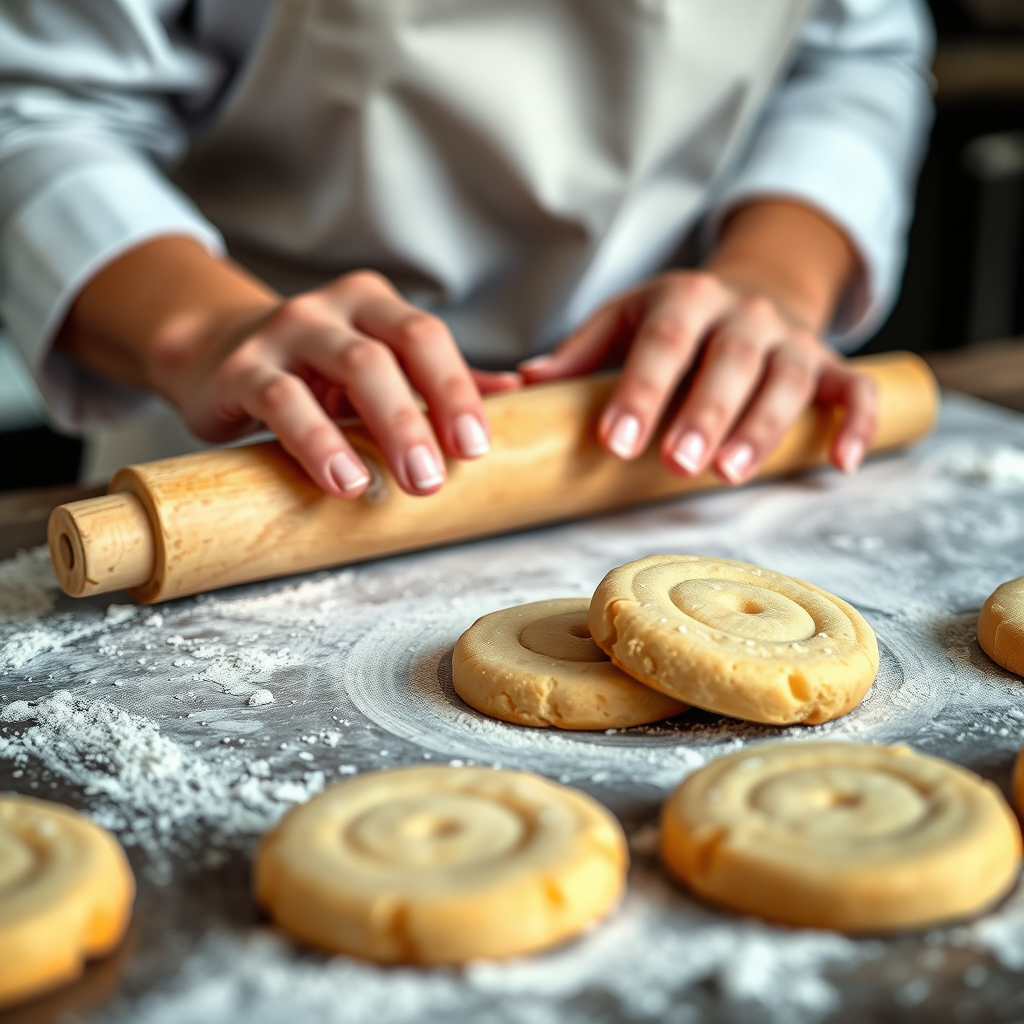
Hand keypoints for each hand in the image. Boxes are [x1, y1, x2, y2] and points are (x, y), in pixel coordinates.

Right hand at [58, 240, 519, 498]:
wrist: (214, 354)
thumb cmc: (312, 369)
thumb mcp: (376, 366)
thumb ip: (437, 379)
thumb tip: (515, 392)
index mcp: (374, 303)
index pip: (428, 337)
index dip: (457, 389)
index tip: (479, 447)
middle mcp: (333, 307)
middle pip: (393, 352)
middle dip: (426, 416)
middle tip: (443, 477)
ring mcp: (285, 332)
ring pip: (347, 368)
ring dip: (385, 428)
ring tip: (410, 483)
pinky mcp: (241, 369)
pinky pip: (283, 401)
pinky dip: (318, 442)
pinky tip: (343, 480)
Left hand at [518, 201, 875, 482]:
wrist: (756, 288)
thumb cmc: (676, 322)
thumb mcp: (625, 320)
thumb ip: (581, 353)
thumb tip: (523, 384)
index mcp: (685, 299)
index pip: (662, 344)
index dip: (640, 392)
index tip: (613, 442)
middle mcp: (744, 313)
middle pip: (729, 361)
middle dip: (704, 413)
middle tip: (675, 463)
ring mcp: (791, 339)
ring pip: (788, 379)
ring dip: (762, 428)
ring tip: (729, 474)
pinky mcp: (830, 363)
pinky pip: (854, 390)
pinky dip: (856, 424)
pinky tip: (841, 464)